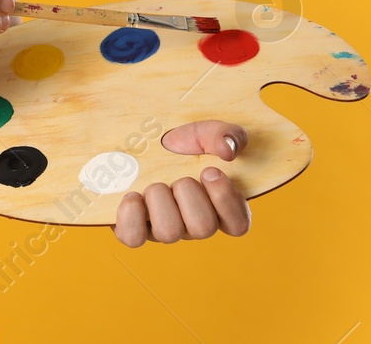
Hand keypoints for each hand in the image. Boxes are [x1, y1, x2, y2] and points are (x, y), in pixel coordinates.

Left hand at [112, 120, 251, 246]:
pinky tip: (133, 196)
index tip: (210, 171)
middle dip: (189, 194)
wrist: (141, 141)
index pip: (238, 225)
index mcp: (220, 207)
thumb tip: (228, 151)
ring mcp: (165, 228)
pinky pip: (132, 237)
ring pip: (168, 233)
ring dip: (160, 201)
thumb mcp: (208, 132)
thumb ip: (228, 136)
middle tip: (180, 177)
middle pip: (202, 228)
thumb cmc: (182, 142)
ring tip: (156, 184)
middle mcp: (194, 224)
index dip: (226, 200)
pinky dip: (131, 217)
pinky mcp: (136, 228)